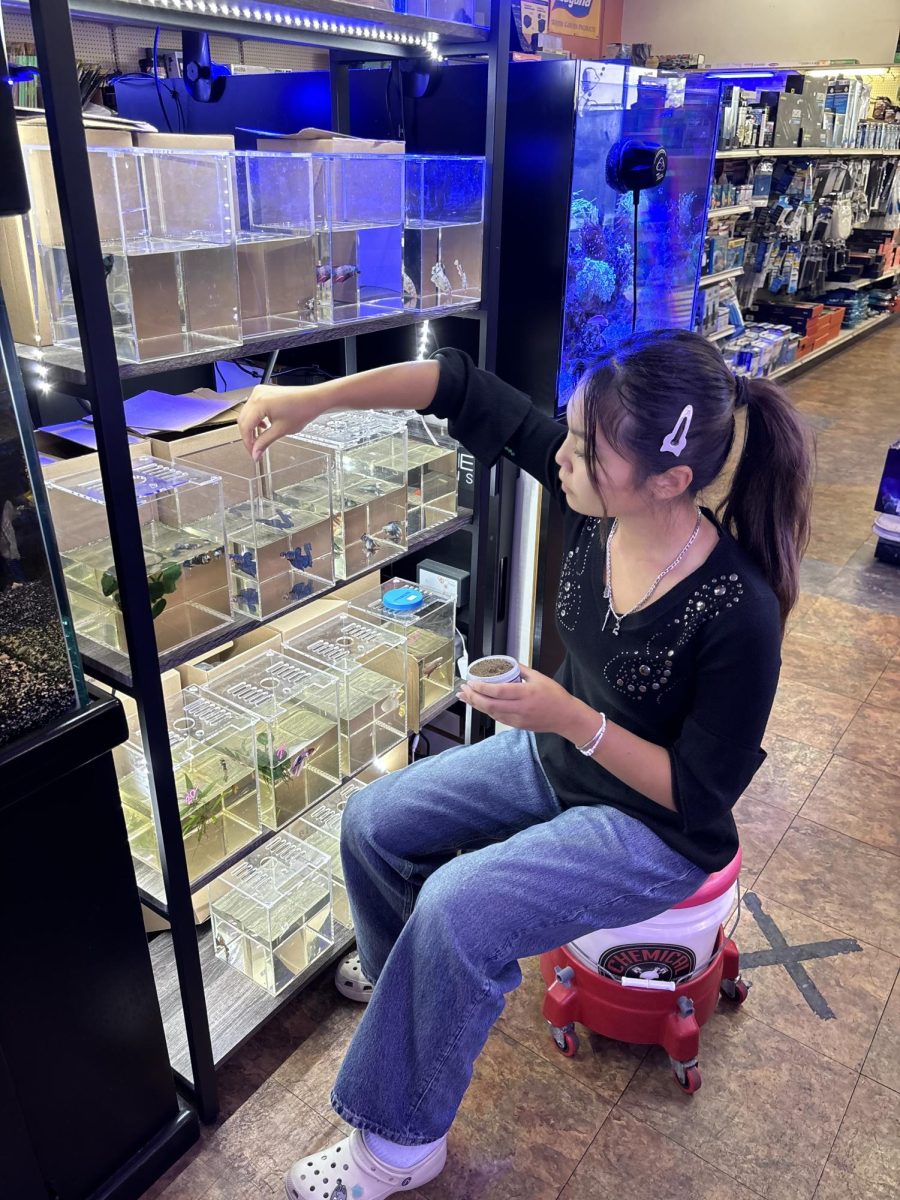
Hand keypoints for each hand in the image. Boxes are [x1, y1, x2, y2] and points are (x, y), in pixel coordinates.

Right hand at [237, 383, 330, 460]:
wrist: (314, 399)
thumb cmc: (303, 409)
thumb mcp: (281, 430)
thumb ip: (264, 442)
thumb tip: (255, 453)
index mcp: (259, 403)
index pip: (245, 426)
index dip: (248, 442)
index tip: (253, 453)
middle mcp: (257, 395)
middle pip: (243, 420)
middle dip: (248, 436)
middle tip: (255, 450)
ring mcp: (260, 392)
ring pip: (247, 414)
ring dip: (251, 428)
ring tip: (259, 440)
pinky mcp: (264, 392)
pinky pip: (253, 408)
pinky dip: (256, 419)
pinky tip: (263, 426)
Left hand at [459, 665, 592, 738]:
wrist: (566, 716)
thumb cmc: (555, 696)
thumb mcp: (539, 677)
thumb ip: (521, 669)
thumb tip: (506, 663)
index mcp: (525, 693)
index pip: (497, 691)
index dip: (481, 688)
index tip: (471, 682)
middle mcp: (520, 708)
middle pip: (490, 705)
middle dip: (473, 697)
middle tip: (463, 690)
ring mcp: (518, 719)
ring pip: (491, 713)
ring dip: (476, 705)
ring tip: (466, 697)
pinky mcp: (518, 725)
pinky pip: (498, 718)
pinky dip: (487, 711)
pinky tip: (480, 705)